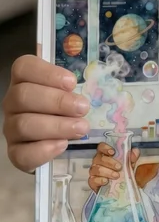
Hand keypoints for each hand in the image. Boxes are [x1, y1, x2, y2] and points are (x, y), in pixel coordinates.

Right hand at [4, 56, 91, 171]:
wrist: (52, 142)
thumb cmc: (63, 110)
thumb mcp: (69, 95)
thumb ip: (72, 91)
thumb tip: (84, 99)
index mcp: (23, 81)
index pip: (24, 67)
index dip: (47, 73)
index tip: (72, 83)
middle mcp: (12, 103)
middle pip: (23, 95)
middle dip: (57, 101)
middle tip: (82, 108)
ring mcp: (10, 128)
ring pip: (23, 125)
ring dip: (56, 126)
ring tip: (81, 128)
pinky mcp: (14, 152)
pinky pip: (21, 153)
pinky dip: (43, 150)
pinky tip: (62, 145)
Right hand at [88, 142, 139, 192]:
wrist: (121, 189)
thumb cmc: (123, 173)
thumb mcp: (130, 165)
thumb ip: (132, 157)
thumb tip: (135, 151)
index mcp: (105, 154)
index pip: (101, 147)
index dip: (105, 148)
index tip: (113, 152)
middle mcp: (97, 162)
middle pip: (99, 158)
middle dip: (109, 162)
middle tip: (119, 167)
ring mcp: (94, 172)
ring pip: (96, 169)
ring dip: (107, 172)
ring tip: (116, 176)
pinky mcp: (93, 182)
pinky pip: (93, 180)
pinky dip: (100, 180)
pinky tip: (106, 181)